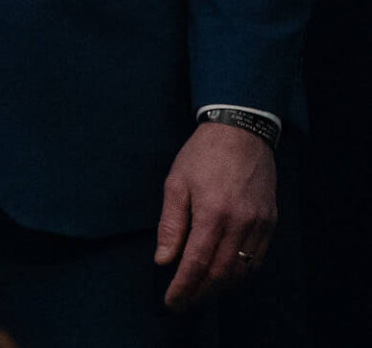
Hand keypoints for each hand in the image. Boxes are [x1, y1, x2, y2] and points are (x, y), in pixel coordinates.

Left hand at [156, 121, 276, 308]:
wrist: (241, 132)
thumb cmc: (201, 155)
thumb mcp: (176, 183)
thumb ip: (171, 224)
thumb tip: (164, 260)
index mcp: (213, 213)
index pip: (197, 263)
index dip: (183, 287)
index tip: (171, 302)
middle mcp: (241, 223)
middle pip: (222, 273)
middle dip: (201, 292)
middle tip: (183, 301)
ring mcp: (260, 224)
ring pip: (242, 270)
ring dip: (221, 286)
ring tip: (200, 290)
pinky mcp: (271, 221)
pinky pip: (258, 258)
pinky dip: (241, 272)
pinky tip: (225, 273)